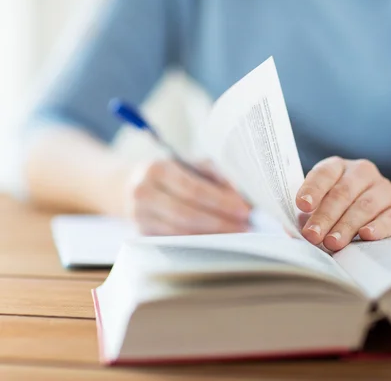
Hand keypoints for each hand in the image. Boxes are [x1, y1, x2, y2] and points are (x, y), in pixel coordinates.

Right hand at [123, 159, 250, 234]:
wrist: (130, 185)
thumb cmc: (170, 173)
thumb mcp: (188, 163)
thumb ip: (214, 174)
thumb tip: (240, 195)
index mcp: (158, 169)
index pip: (194, 189)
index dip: (221, 202)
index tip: (244, 210)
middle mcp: (143, 193)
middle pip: (186, 214)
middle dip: (220, 223)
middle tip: (245, 227)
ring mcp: (139, 217)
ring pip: (180, 232)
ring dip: (211, 236)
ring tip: (236, 234)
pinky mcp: (142, 235)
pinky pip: (174, 241)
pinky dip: (199, 242)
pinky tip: (217, 240)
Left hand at [296, 157, 390, 250]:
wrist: (386, 215)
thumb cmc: (343, 211)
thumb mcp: (322, 208)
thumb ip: (306, 217)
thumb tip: (290, 232)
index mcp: (339, 167)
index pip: (325, 173)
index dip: (313, 189)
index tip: (302, 205)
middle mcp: (363, 173)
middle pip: (343, 192)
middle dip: (326, 215)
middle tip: (312, 236)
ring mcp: (385, 190)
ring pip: (366, 205)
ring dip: (347, 225)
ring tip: (332, 243)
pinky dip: (379, 227)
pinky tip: (366, 235)